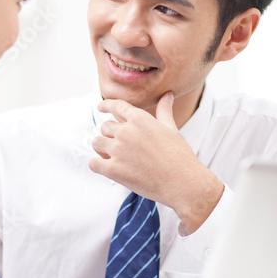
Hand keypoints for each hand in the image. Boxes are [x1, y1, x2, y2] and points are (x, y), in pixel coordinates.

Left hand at [89, 92, 223, 232]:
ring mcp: (118, 150)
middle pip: (105, 127)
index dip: (106, 105)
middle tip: (121, 146)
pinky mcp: (113, 170)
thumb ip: (164, 111)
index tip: (101, 107)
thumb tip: (168, 95)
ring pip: (96, 143)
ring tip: (112, 156)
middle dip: (110, 135)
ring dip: (102, 149)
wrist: (183, 183)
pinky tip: (107, 168)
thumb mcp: (172, 129)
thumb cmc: (180, 156)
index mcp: (140, 119)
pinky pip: (93, 163)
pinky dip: (98, 165)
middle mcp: (126, 132)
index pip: (116, 106)